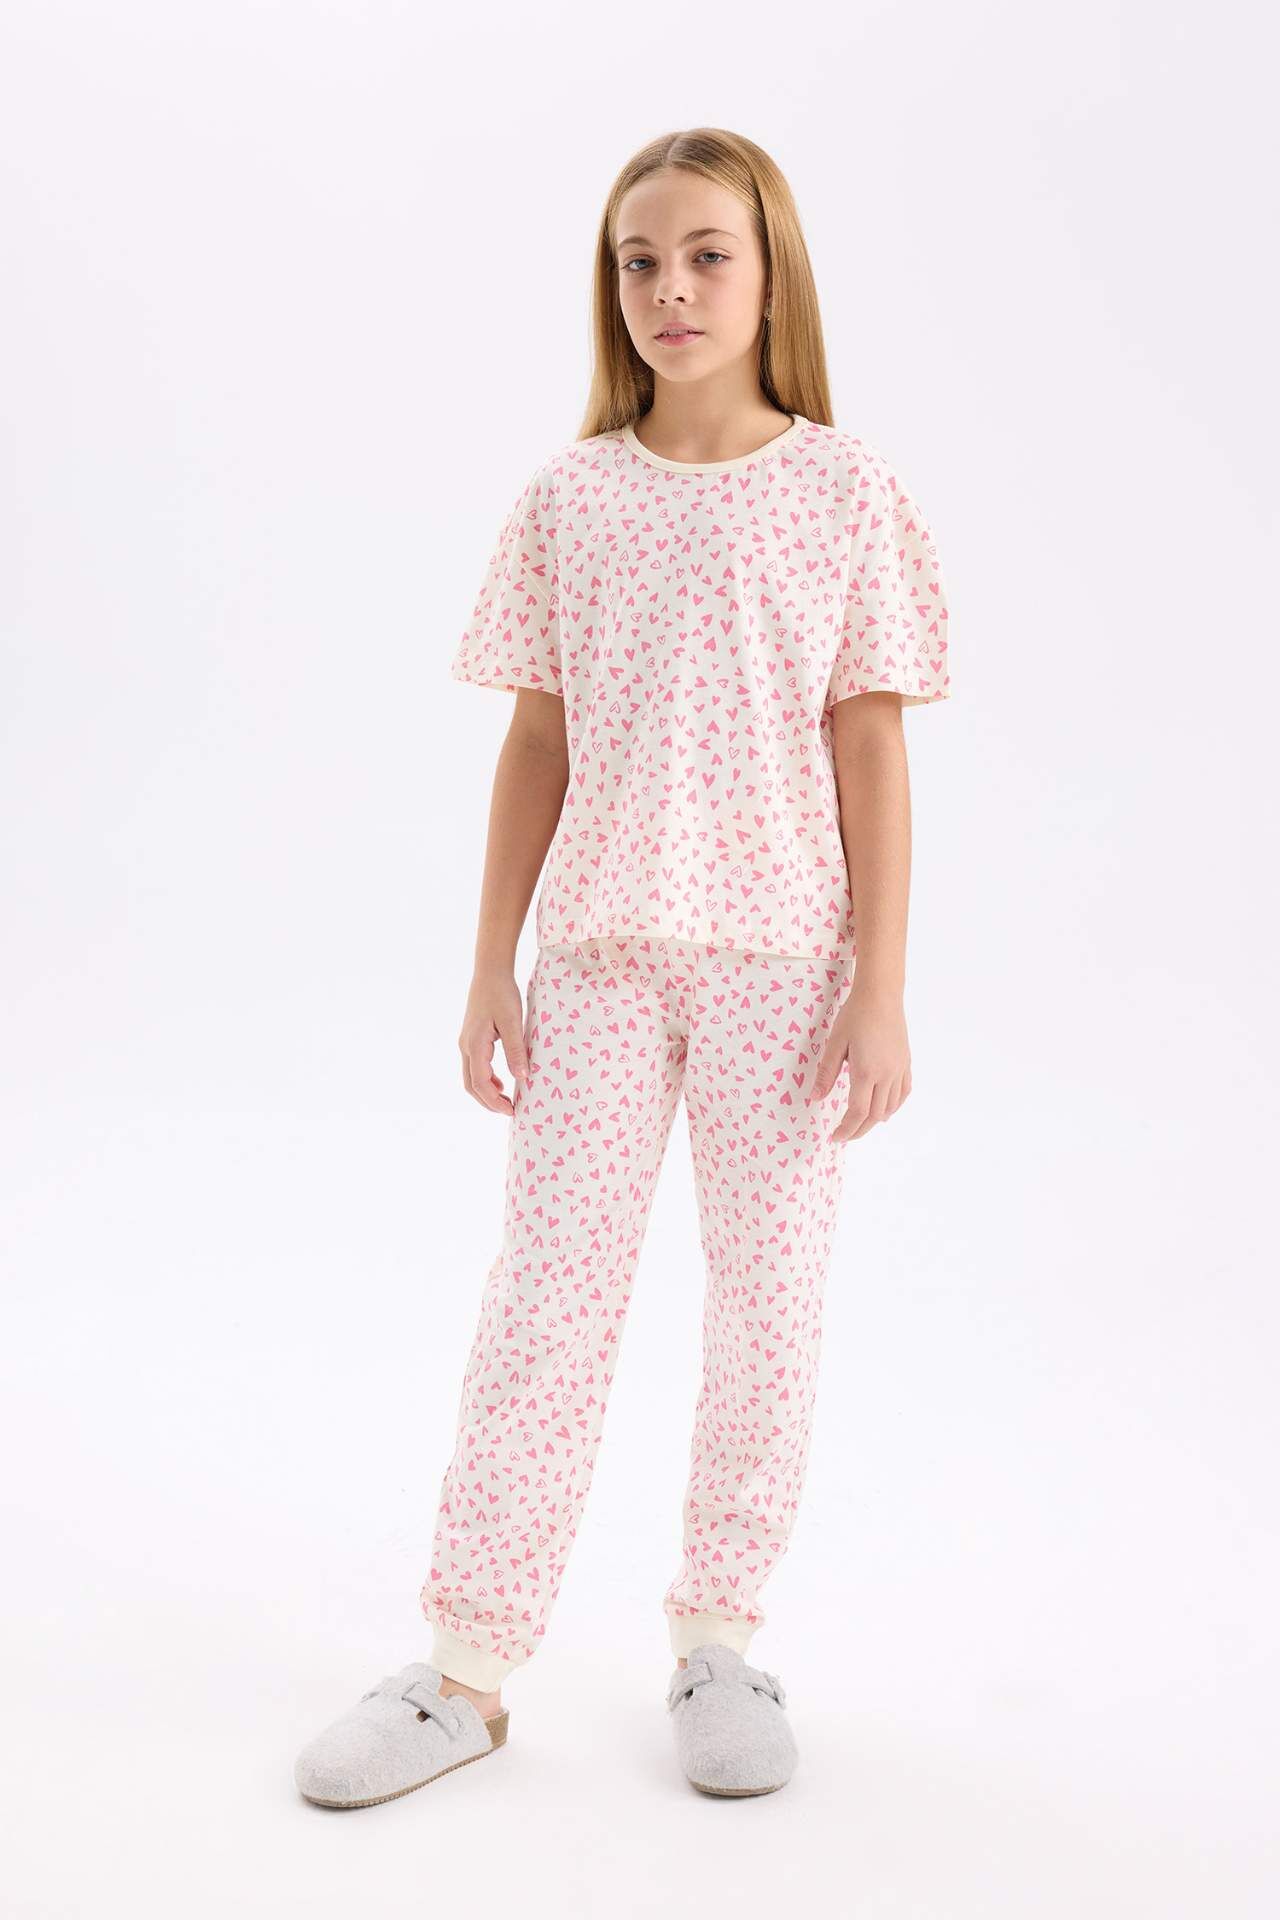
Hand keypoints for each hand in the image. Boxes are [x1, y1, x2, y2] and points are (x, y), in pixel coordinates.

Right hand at [459, 968, 531, 1115]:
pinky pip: (475, 1066)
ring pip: (471, 1077)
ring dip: (487, 1092)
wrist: (490, 972)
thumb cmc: (501, 994)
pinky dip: (486, 1079)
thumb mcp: (513, 1022)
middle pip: (471, 1085)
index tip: (511, 1110)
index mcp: (474, 1045)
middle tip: (510, 1111)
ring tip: (507, 1100)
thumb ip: (516, 1050)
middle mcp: (466, 1046)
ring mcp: (466, 1042)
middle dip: (489, 1102)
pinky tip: (502, 1081)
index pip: (480, 1083)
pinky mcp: (472, 1038)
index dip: (494, 1101)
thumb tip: (523, 1078)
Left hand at [809, 982, 911, 1141]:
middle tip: (843, 1135)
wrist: (881, 996)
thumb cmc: (855, 1016)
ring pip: (890, 1107)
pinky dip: (893, 1106)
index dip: (846, 1129)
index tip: (835, 1137)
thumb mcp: (835, 1044)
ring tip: (859, 1123)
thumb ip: (827, 1073)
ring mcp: (899, 1070)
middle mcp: (886, 1075)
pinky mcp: (906, 1063)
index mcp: (866, 1072)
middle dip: (858, 1130)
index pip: (857, 1112)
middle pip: (874, 1115)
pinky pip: (903, 1093)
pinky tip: (884, 1109)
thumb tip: (816, 1098)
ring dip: (874, 1120)